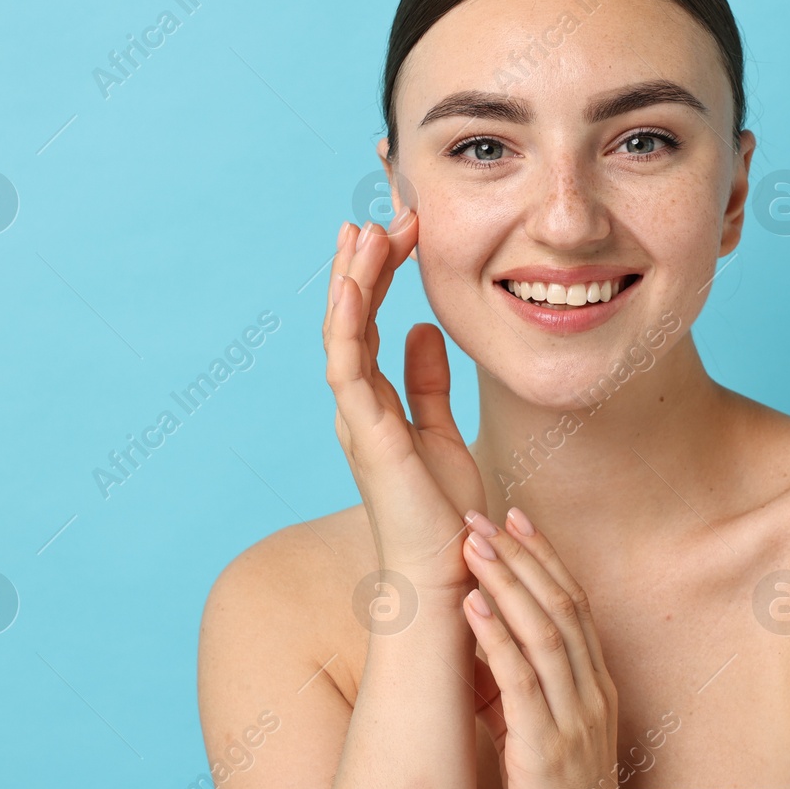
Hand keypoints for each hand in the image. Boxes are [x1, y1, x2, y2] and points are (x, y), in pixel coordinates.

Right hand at [323, 210, 484, 594]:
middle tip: (381, 217)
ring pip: (343, 334)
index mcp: (376, 404)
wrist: (446, 571)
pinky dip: (347, 323)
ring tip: (364, 232)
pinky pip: (347, 368)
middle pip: (351, 320)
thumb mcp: (442, 432)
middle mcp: (358, 406)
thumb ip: (428, 382)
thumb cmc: (445, 514)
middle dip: (363, 266)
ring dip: (352, 282)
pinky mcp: (367, 433)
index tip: (400, 232)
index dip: (378, 277)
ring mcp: (357, 418)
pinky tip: (354, 285)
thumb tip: (421, 331)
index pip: (370, 324)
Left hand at [459, 508, 642, 788]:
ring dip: (507, 582)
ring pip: (544, 632)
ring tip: (472, 543)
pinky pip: (521, 682)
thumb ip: (538, 697)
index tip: (516, 517)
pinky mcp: (546, 750)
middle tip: (484, 513)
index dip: (545, 557)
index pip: (574, 605)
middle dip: (522, 555)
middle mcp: (592, 695)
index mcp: (597, 689)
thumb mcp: (558, 741)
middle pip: (561, 606)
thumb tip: (497, 658)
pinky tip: (473, 605)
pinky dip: (496, 637)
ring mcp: (573, 720)